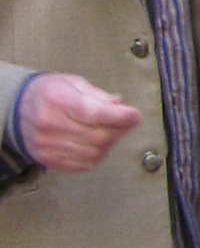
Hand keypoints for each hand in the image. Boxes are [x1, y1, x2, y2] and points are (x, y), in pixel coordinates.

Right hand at [18, 74, 142, 173]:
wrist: (18, 110)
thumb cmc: (50, 93)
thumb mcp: (73, 83)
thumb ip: (97, 95)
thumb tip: (120, 106)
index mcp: (57, 100)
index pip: (93, 113)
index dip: (119, 117)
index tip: (135, 115)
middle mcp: (50, 125)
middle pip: (97, 137)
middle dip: (119, 130)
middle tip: (127, 121)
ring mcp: (48, 145)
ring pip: (93, 153)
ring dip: (110, 144)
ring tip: (112, 131)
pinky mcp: (49, 160)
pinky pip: (83, 164)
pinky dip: (97, 155)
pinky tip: (98, 143)